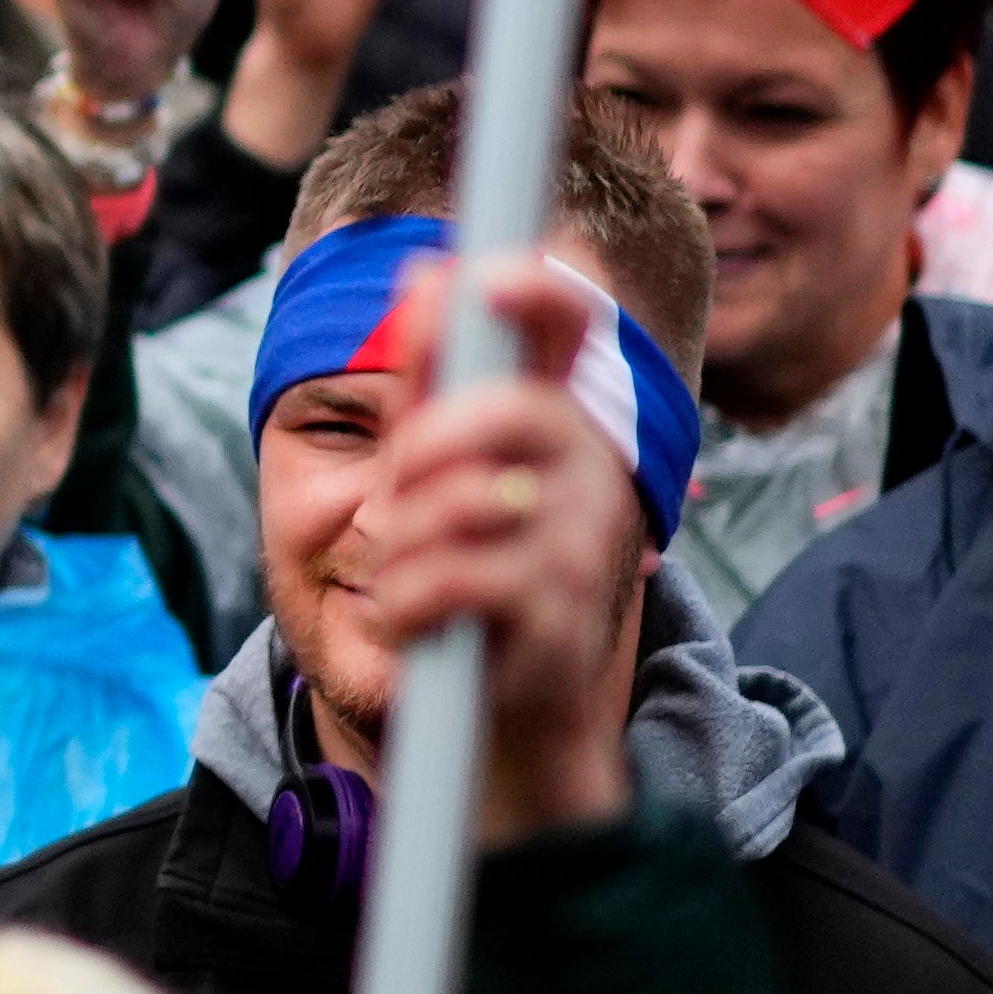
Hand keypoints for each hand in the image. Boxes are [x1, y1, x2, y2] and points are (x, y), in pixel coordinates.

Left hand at [343, 261, 644, 844]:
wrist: (500, 720)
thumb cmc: (466, 580)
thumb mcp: (439, 474)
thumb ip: (435, 381)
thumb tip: (426, 273)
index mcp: (558, 424)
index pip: (569, 330)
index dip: (534, 294)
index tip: (485, 280)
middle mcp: (590, 470)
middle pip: (503, 411)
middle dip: (423, 452)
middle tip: (402, 504)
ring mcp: (586, 542)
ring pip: (461, 503)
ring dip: (405, 548)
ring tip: (413, 582)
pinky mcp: (563, 613)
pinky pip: (450, 580)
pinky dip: (408, 608)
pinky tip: (419, 626)